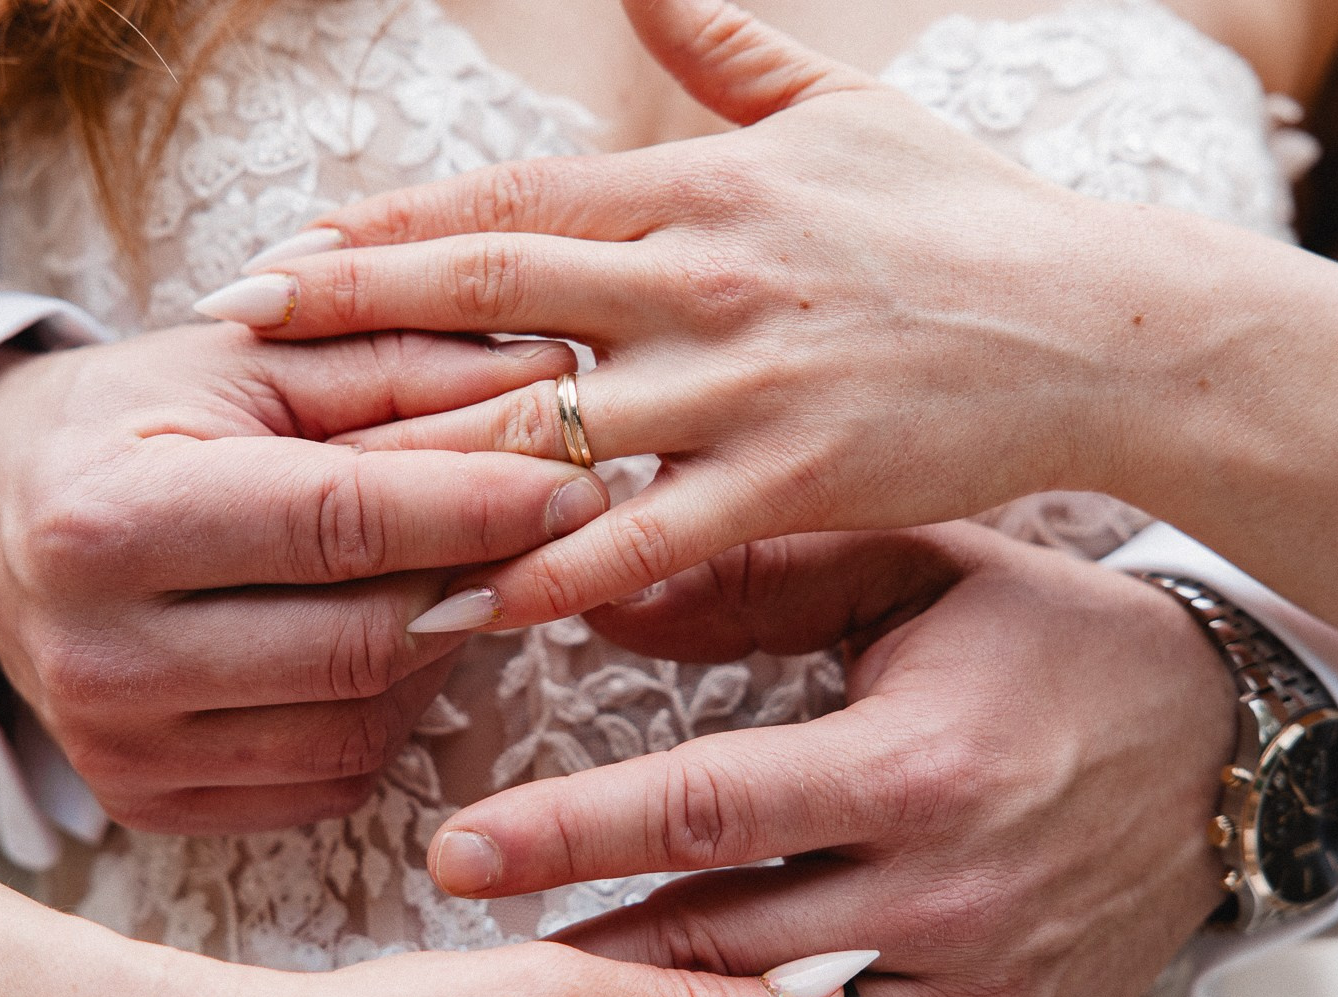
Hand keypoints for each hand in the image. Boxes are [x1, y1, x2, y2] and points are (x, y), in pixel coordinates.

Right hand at [0, 324, 603, 831]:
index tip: (576, 478)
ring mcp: (121, 752)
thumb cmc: (136, 424)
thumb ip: (400, 364)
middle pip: (363, 642)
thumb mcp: (248, 361)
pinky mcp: (152, 807)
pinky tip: (379, 643)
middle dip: (476, 582)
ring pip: (362, 726)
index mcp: (104, 519)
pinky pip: (329, 779)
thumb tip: (558, 373)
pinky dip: (386, 712)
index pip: (336, 524)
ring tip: (450, 573)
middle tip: (550, 527)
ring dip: (440, 652)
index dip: (475, 504)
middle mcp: (97, 656)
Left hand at [204, 0, 1210, 628]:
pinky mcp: (788, 481)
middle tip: (239, 332)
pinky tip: (461, 601)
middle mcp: (701, 277)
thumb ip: (726, 52)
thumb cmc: (969, 219)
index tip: (287, 252)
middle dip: (354, 310)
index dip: (388, 226)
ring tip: (306, 481)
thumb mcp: (846, 111)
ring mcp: (740, 384)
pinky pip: (639, 537)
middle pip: (493, 288)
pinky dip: (544, 570)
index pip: (511, 199)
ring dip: (414, 450)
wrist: (1099, 326)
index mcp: (702, 185)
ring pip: (542, 418)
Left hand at [421, 525, 1237, 996]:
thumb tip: (607, 600)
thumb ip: (762, 582)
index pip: (701, 809)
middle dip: (583, 969)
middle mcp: (941, 891)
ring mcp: (981, 985)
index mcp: (908, 765)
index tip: (456, 854)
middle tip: (470, 975)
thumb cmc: (1056, 646)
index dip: (566, 833)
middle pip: (720, 953)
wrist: (1230, 749)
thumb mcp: (921, 569)